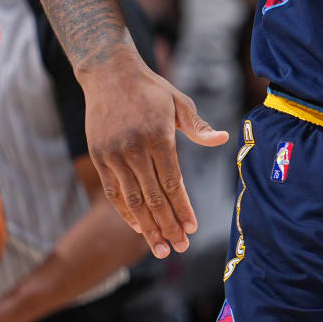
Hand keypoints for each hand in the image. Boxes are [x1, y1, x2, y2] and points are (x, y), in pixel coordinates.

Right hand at [79, 54, 228, 255]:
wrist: (109, 73)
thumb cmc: (151, 89)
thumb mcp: (179, 103)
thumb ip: (198, 127)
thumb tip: (223, 138)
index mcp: (158, 137)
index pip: (173, 182)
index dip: (183, 208)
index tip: (192, 229)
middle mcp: (134, 149)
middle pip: (154, 197)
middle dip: (168, 226)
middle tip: (179, 248)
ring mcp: (114, 154)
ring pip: (133, 200)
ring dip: (147, 227)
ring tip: (160, 248)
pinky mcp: (99, 157)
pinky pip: (113, 192)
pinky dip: (126, 212)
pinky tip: (138, 227)